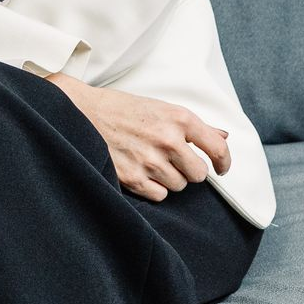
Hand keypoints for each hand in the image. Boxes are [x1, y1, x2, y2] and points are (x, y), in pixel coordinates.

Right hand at [46, 73, 231, 200]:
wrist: (79, 111)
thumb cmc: (120, 108)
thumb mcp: (159, 107)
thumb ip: (193, 125)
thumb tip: (223, 136)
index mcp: (177, 117)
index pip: (217, 147)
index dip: (224, 162)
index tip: (221, 168)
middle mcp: (167, 139)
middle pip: (199, 174)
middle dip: (188, 170)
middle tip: (171, 160)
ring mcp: (150, 159)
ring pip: (178, 186)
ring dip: (168, 178)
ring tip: (148, 160)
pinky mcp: (133, 177)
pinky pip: (160, 195)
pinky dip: (152, 187)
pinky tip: (139, 170)